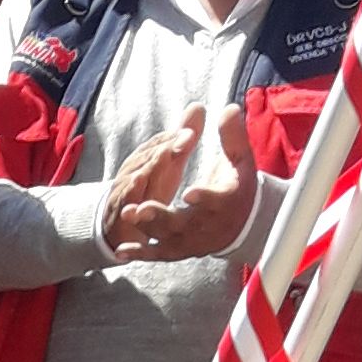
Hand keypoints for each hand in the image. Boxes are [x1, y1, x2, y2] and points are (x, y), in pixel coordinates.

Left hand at [103, 103, 256, 261]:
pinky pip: (157, 254)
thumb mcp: (241, 160)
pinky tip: (119, 251)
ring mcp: (190, 240)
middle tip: (142, 208)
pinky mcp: (177, 250)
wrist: (241, 224)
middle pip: (183, 223)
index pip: (216, 200)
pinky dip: (139, 253)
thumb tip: (228, 108)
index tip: (190, 194)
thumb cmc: (238, 185)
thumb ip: (232, 136)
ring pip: (166, 238)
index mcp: (224, 201)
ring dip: (145, 229)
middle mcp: (206, 224)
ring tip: (127, 215)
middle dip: (162, 217)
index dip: (204, 198)